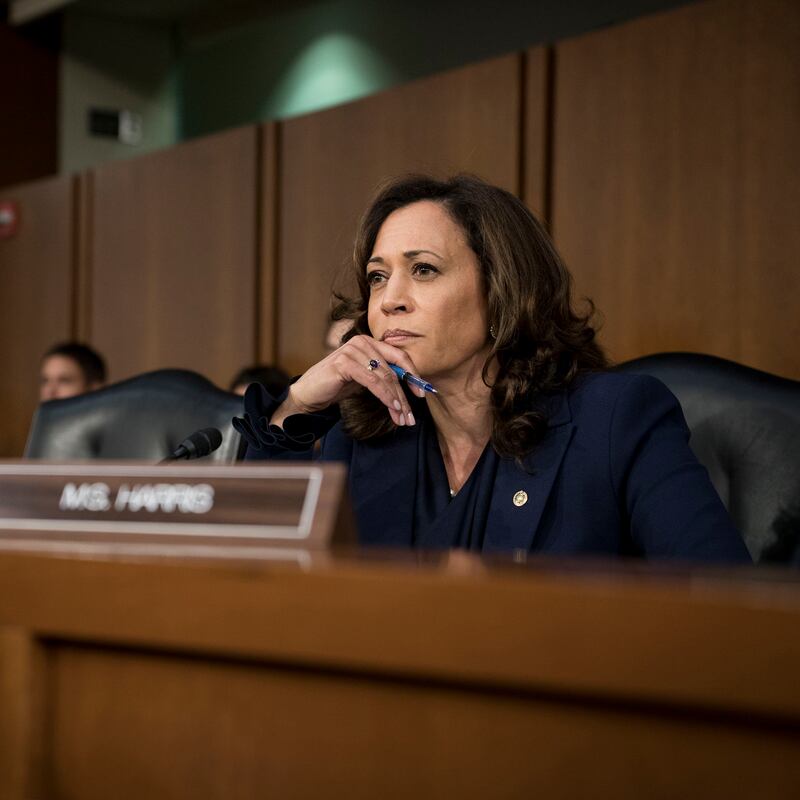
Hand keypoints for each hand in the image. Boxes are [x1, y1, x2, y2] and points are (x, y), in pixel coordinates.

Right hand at [273, 335, 426, 427]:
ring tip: (402, 417)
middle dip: (405, 395)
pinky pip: (372, 381)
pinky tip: (392, 407)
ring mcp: (352, 350)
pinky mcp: (344, 362)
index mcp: (369, 342)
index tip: (422, 394)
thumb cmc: (336, 386)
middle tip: (411, 416)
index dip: (413, 375)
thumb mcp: (365, 379)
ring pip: (385, 377)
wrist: (308, 394)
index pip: (399, 356)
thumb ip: (383, 376)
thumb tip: (411, 387)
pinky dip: (385, 395)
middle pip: (393, 369)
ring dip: (396, 400)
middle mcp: (361, 342)